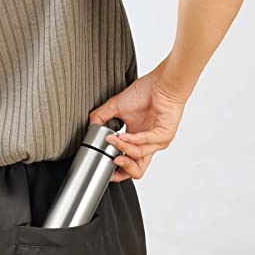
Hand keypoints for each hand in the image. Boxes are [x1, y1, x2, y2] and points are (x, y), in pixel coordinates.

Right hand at [89, 62, 187, 181]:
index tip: (105, 168)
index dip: (118, 171)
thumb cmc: (145, 93)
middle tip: (111, 160)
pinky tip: (123, 135)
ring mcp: (158, 142)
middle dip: (122, 168)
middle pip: (138, 170)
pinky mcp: (164, 135)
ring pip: (139, 156)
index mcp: (138, 142)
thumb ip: (101, 117)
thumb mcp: (116, 107)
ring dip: (122, 148)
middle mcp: (149, 145)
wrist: (161, 82)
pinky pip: (145, 142)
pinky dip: (132, 140)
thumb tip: (89, 127)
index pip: (130, 165)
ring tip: (112, 140)